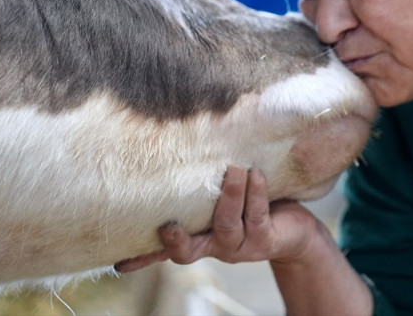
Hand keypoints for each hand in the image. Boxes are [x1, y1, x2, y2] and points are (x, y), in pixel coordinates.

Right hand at [114, 165, 318, 272]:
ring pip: (226, 226)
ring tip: (233, 169)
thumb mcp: (221, 199)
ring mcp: (240, 245)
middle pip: (187, 253)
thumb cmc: (252, 205)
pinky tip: (255, 174)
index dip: (142, 257)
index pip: (164, 250)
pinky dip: (254, 193)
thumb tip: (175, 151)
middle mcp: (215, 245)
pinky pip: (256, 216)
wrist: (294, 230)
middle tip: (167, 225)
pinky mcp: (265, 239)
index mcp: (199, 237)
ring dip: (228, 197)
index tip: (118, 261)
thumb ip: (200, 188)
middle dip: (177, 241)